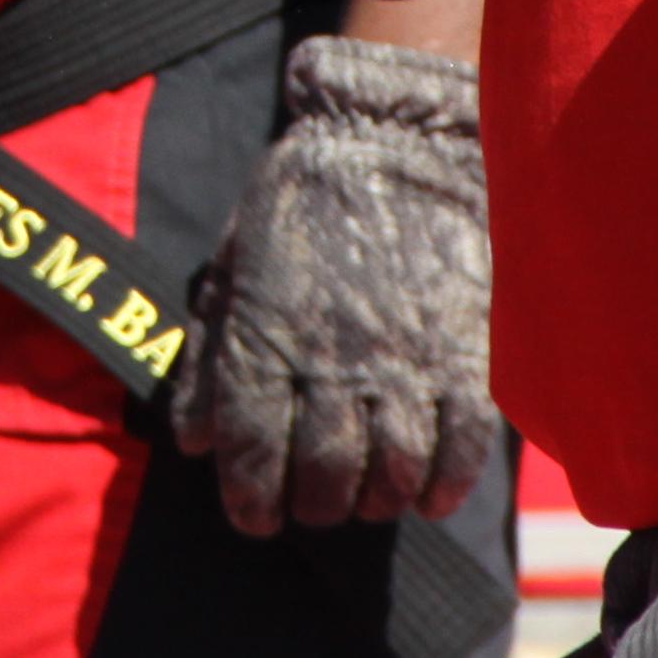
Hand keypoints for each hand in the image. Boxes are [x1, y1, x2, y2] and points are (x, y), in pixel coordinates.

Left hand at [174, 37, 498, 535]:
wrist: (396, 140)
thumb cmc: (303, 200)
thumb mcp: (234, 264)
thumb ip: (211, 353)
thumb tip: (192, 441)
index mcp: (268, 337)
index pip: (254, 454)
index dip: (252, 502)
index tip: (256, 517)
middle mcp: (334, 360)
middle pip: (325, 477)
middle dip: (315, 508)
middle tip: (316, 507)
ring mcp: (405, 359)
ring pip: (391, 472)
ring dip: (375, 501)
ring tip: (368, 499)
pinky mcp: (465, 353)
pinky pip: (460, 446)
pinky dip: (444, 485)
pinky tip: (428, 494)